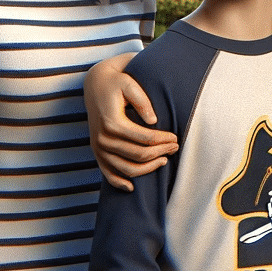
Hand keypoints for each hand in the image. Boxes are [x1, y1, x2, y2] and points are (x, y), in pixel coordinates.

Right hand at [84, 53, 176, 190]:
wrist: (95, 83)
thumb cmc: (117, 82)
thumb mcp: (130, 83)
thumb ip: (142, 101)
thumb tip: (153, 121)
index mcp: (112, 122)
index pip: (145, 139)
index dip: (163, 140)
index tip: (176, 137)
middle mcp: (102, 138)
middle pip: (138, 155)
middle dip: (161, 153)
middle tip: (175, 147)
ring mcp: (98, 147)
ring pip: (126, 169)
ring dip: (147, 169)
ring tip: (164, 161)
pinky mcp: (96, 152)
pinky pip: (107, 173)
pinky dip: (119, 182)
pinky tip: (132, 187)